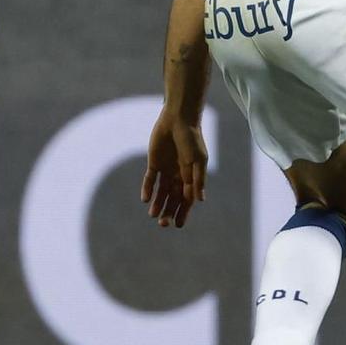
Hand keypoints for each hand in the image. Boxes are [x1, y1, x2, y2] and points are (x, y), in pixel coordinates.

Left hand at [142, 107, 207, 227]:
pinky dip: (148, 189)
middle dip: (169, 211)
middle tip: (163, 224)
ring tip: (153, 215)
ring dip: (157, 203)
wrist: (178, 119)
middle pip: (173, 198)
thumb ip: (198, 179)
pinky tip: (146, 199)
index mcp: (191, 176)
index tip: (178, 224)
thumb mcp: (198, 160)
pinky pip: (150, 179)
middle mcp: (178, 175)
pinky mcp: (154, 163)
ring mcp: (166, 170)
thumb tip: (200, 200)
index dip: (183, 212)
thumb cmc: (192, 138)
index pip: (186, 199)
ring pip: (161, 192)